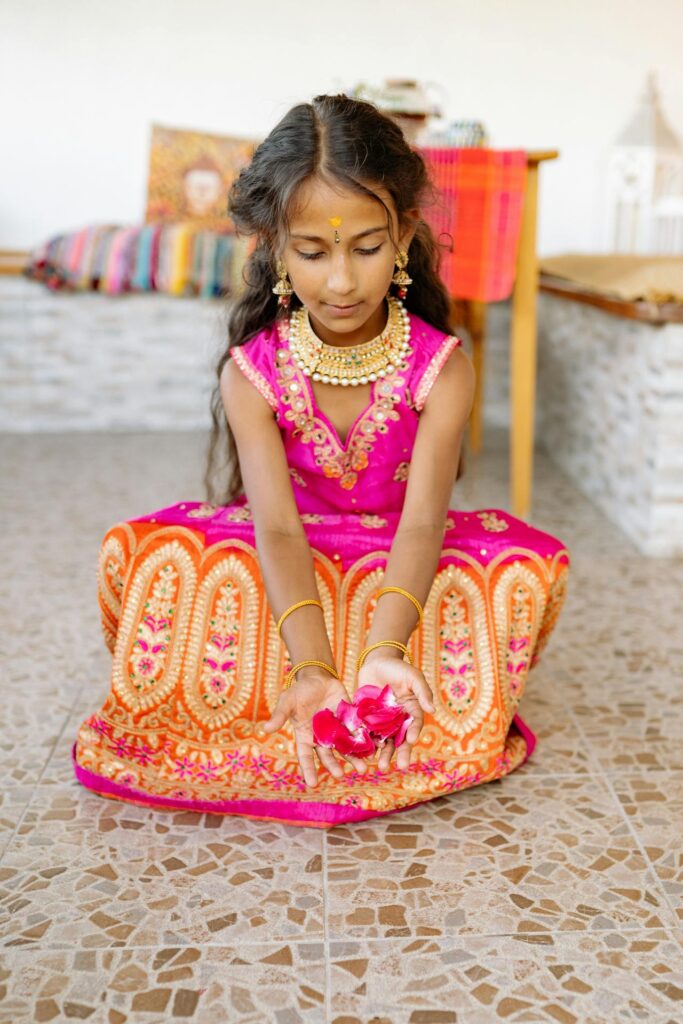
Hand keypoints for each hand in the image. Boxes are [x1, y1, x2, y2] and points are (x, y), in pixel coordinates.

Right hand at [262, 670, 367, 787]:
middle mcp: (321, 737)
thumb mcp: (287, 702)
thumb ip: (279, 716)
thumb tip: (265, 729)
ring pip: (345, 748)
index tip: (312, 784)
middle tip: (341, 775)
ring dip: (353, 758)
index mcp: (305, 736)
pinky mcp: (349, 720)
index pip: (306, 757)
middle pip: (328, 755)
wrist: (317, 678)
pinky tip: (374, 748)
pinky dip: (365, 740)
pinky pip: (357, 732)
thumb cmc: (299, 691)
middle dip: (334, 765)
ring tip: (363, 769)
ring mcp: (336, 730)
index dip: (309, 770)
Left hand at [357, 655, 434, 770]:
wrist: (375, 662)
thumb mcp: (413, 676)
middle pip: (400, 739)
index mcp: (412, 710)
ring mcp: (383, 722)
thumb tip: (432, 710)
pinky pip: (367, 733)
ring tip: (381, 767)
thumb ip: (422, 692)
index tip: (411, 740)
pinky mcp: (367, 720)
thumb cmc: (398, 668)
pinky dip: (366, 744)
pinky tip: (365, 754)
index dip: (414, 732)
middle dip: (401, 752)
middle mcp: (399, 720)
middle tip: (400, 766)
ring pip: (384, 741)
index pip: (414, 724)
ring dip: (383, 754)